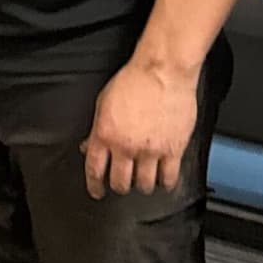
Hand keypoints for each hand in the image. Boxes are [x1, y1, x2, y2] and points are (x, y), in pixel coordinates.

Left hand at [83, 58, 198, 198]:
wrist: (163, 70)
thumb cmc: (134, 80)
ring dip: (142, 185)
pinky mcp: (173, 149)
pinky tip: (164, 180)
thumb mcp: (103, 102)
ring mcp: (151, 150)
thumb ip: (96, 129)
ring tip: (144, 180)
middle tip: (123, 184)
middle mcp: (126, 146)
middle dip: (120, 186)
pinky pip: (169, 177)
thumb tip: (88, 147)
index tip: (97, 192)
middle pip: (120, 182)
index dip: (94, 186)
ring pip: (144, 185)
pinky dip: (166, 183)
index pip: (94, 170)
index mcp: (105, 134)